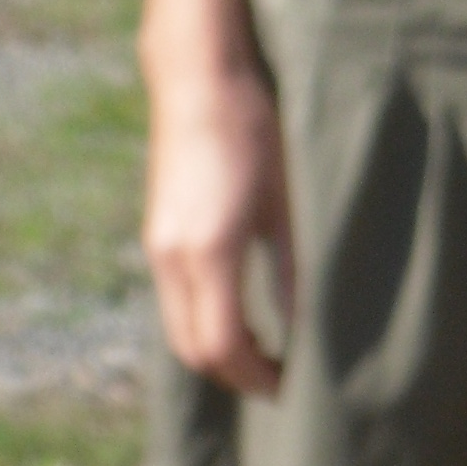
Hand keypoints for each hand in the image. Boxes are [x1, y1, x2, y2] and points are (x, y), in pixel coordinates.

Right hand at [144, 64, 295, 397]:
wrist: (198, 79)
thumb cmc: (254, 131)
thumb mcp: (287, 202)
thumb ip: (294, 269)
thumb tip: (309, 328)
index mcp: (209, 251)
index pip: (224, 345)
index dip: (258, 376)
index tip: (295, 386)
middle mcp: (172, 256)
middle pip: (193, 350)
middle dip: (236, 375)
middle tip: (285, 380)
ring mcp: (157, 247)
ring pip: (178, 329)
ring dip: (218, 352)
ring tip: (270, 352)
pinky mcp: (157, 234)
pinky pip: (174, 302)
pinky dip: (204, 324)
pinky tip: (243, 314)